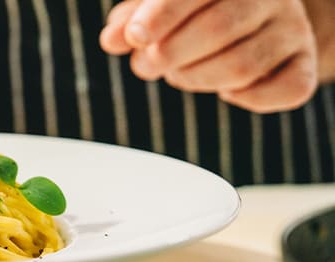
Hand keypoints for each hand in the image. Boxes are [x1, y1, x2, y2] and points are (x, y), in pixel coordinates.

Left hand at [100, 0, 318, 112]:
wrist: (254, 19)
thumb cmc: (195, 11)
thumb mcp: (158, 8)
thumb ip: (133, 20)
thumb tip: (112, 39)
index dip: (163, 14)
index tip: (135, 37)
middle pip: (219, 28)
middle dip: (171, 54)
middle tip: (146, 65)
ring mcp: (292, 29)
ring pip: (242, 65)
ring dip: (197, 78)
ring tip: (177, 74)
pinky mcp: (305, 64)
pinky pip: (282, 91)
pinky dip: (246, 98)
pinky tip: (225, 89)